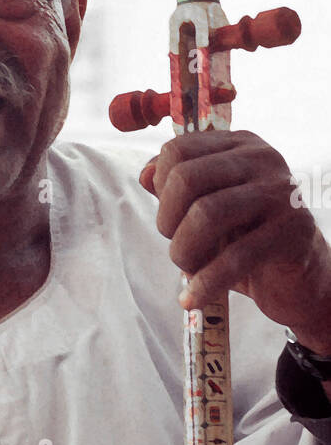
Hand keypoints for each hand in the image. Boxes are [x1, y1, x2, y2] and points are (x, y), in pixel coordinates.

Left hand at [140, 130, 330, 354]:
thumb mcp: (207, 210)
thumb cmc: (247, 241)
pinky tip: (192, 298)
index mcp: (240, 146)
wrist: (299, 280)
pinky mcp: (292, 231)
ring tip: (188, 270)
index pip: (179, 150)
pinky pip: (234, 257)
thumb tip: (146, 173)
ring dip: (184, 251)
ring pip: (206, 213)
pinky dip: (205, 283)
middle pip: (187, 178)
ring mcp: (280, 192)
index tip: (169, 219)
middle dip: (167, 221)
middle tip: (178, 249)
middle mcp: (263, 159)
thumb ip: (175, 189)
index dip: (161, 189)